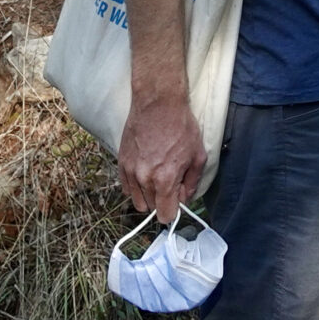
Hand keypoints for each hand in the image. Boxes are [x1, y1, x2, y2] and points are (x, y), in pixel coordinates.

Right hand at [120, 90, 206, 221]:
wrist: (158, 104)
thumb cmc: (181, 127)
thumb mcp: (197, 155)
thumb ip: (191, 183)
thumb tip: (184, 199)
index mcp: (165, 179)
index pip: (165, 215)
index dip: (173, 211)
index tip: (177, 202)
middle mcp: (144, 179)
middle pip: (151, 208)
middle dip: (163, 201)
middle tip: (172, 183)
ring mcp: (130, 172)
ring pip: (138, 200)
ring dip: (149, 195)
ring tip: (158, 176)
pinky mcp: (121, 164)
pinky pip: (127, 188)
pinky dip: (136, 186)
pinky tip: (146, 172)